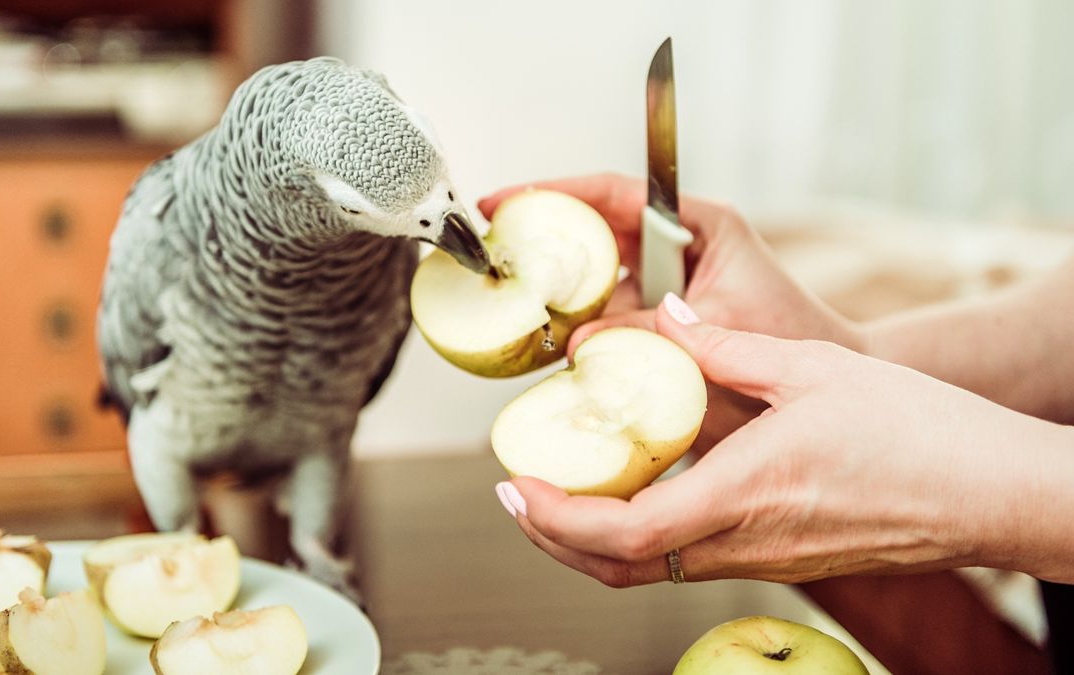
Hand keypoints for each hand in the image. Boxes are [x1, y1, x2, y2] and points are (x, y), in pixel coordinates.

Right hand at [480, 175, 865, 448]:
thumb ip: (649, 330)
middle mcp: (675, 247)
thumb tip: (577, 342)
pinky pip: (607, 315)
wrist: (820, 381)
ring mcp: (664, 283)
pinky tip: (546, 344)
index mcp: (697, 225)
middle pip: (594, 231)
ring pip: (595, 277)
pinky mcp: (658, 317)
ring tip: (509, 301)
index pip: (615, 193)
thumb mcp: (717, 326)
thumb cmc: (790, 336)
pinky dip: (578, 328)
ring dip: (556, 290)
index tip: (506, 201)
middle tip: (491, 250)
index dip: (555, 192)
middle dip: (542, 238)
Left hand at [494, 294, 1073, 586]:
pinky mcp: (780, 558)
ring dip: (591, 538)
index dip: (556, 519)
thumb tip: (666, 320)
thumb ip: (725, 347)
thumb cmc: (920, 434)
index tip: (514, 486)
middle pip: (619, 568)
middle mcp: (744, 542)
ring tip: (561, 489)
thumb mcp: (812, 369)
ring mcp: (762, 558)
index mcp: (743, 494)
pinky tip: (637, 490)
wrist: (992, 492)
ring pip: (650, 570)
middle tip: (518, 491)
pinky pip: (689, 558)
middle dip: (553, 536)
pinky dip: (640, 536)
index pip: (623, 534)